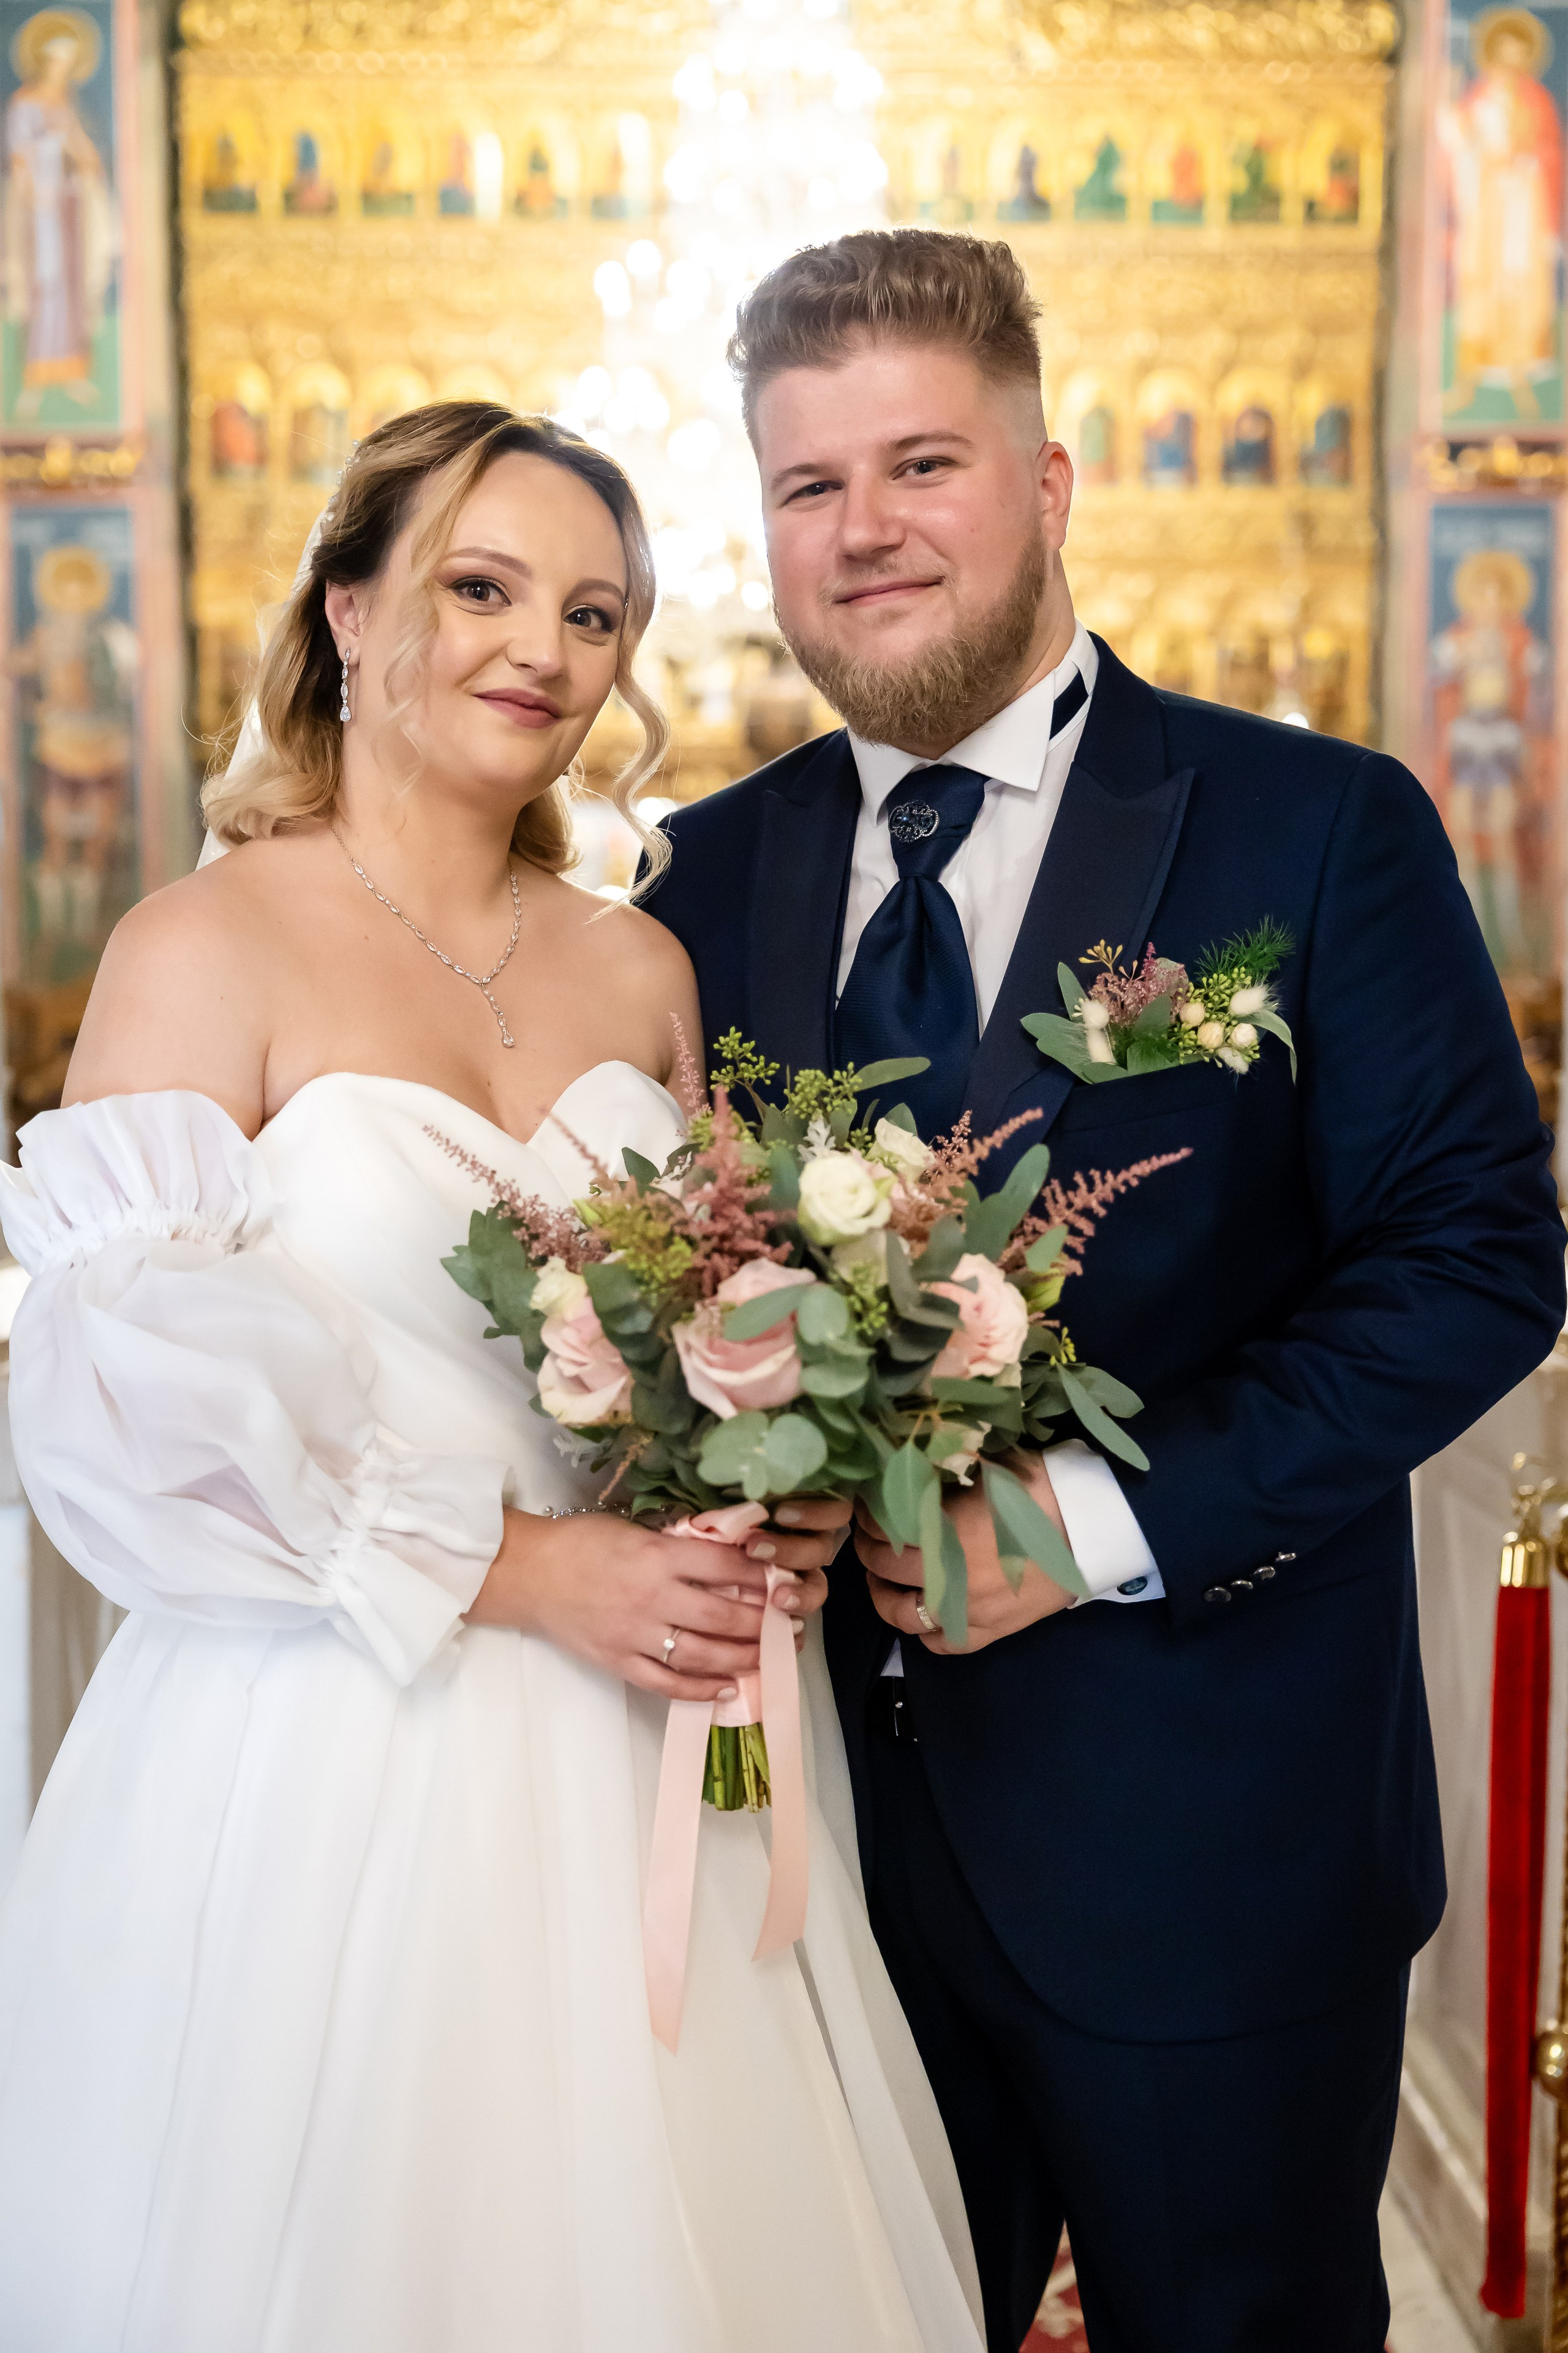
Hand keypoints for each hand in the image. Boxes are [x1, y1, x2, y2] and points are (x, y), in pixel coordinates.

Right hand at [465, 1497, 845, 1699]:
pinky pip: (667, 1683)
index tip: (786, 1582)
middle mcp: (651, 1597)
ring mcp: (635, 1634)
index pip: (725, 1568)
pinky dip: (701, 1690)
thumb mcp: (635, 1529)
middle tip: (792, 1628)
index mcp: (657, 1555)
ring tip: (770, 1659)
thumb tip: (729, 1558)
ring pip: (702, 1655)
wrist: (528, 1573)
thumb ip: (678, 1546)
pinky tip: (728, 1689)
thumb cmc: (581, 1542)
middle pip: (723, 1617)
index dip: (762, 1577)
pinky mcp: (619, 1661)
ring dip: (743, 1659)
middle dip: (765, 1625)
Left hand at [855, 1461, 1077, 1654]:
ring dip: (886, 1596)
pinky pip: (944, 1644)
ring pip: (903, 1617)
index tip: (864, 1508)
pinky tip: (923, 1613)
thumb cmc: (1040, 1489)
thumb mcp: (985, 1469)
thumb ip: (941, 1475)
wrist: (1091, 1527)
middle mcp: (948, 1577)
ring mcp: (970, 1610)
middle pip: (884, 1570)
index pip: (881, 1529)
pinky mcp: (994, 1630)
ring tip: (886, 1579)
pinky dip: (925, 1633)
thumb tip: (904, 1467)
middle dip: (869, 1551)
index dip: (866, 1517)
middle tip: (869, 1538)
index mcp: (943, 1532)